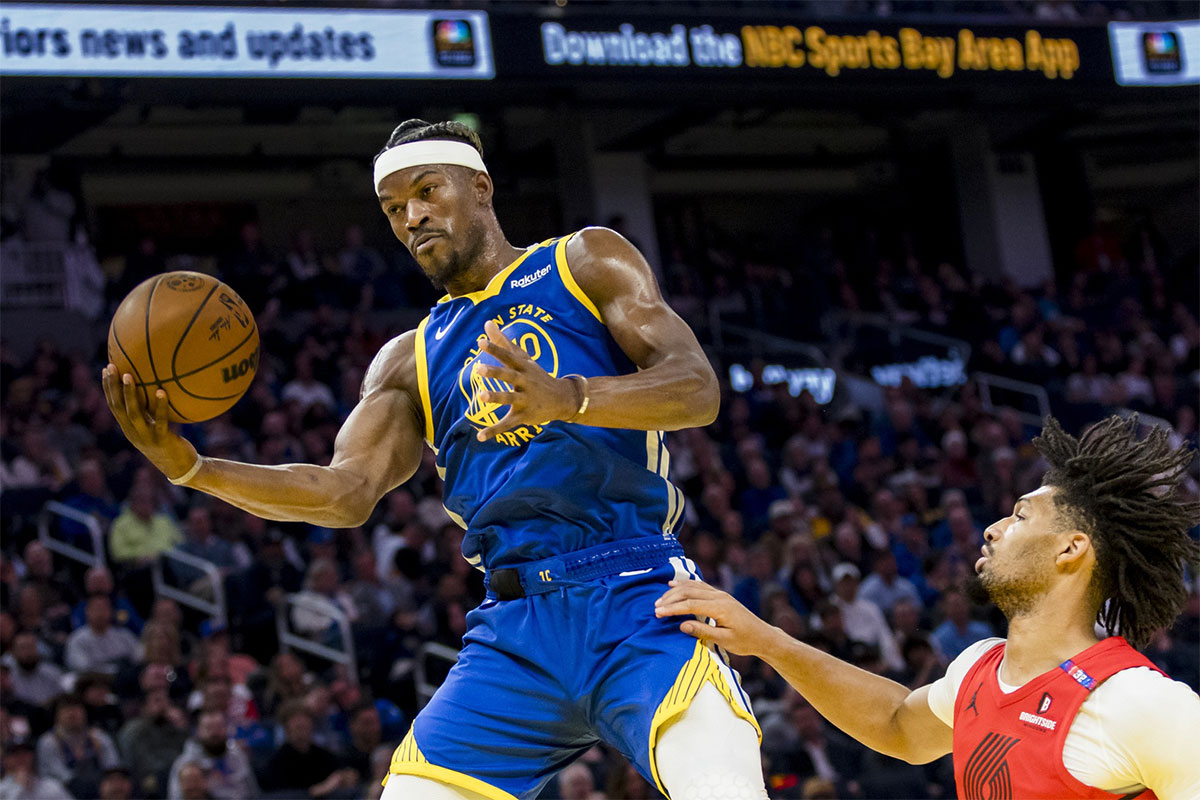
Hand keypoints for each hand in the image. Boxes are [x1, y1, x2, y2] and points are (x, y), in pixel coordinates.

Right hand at [101, 365, 199, 480]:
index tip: (106, 369)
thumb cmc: (169, 444)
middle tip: (111, 367)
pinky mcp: (162, 440)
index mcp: (129, 429)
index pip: (113, 406)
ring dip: (130, 394)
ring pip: (133, 414)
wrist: (181, 468)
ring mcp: (146, 438)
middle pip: (118, 408)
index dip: (108, 388)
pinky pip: (159, 421)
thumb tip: (152, 386)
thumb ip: (149, 411)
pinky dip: (159, 406)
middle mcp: (133, 433)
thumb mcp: (154, 426)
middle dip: (113, 387)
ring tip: (129, 376)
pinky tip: (161, 391)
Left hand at [473, 320, 580, 441]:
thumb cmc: (537, 376)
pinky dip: (494, 431)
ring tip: (480, 396)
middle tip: (479, 369)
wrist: (563, 399)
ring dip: (495, 398)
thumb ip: (503, 342)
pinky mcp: (524, 416)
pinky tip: (480, 436)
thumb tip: (487, 323)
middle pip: (508, 376)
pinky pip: (507, 424)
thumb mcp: (523, 358)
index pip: (507, 356)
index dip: (494, 349)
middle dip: (495, 373)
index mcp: (523, 368)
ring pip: (509, 399)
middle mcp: (524, 382)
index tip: (480, 342)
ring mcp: (525, 400)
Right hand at [655, 580, 778, 656]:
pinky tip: (675, 585)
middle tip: (655, 608)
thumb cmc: (745, 641)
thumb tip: (681, 626)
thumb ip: (703, 632)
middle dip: (670, 599)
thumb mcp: (724, 640)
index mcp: (720, 607)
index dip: (672, 608)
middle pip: (689, 592)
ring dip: (676, 591)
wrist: (763, 636)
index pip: (690, 605)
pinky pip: (700, 586)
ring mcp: (720, 594)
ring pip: (693, 587)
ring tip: (661, 599)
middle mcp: (719, 597)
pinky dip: (686, 585)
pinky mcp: (721, 595)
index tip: (658, 613)